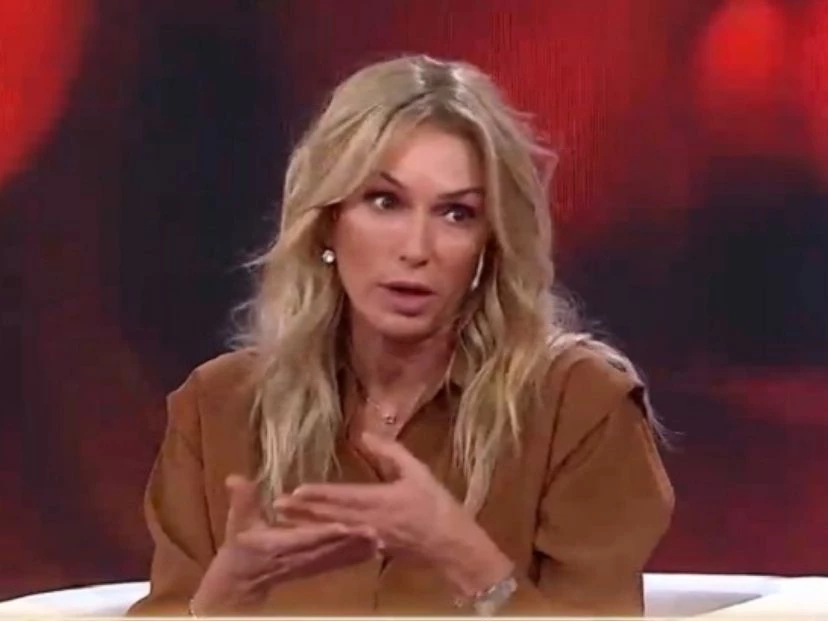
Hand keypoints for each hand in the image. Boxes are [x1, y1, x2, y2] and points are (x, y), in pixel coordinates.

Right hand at [191, 475, 378, 614]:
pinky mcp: (318, 569)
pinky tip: (377, 551)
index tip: (344, 526)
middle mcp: (299, 558)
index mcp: (279, 545)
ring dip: (360, 550)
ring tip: (383, 540)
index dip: (324, 533)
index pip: (305, 538)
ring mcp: (310, 566)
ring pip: (339, 558)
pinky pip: (340, 564)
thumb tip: (235, 478)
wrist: (241, 583)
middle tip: (376, 531)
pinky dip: (358, 558)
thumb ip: (241, 501)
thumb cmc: (240, 549)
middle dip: (352, 542)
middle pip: (329, 550)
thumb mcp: (238, 523)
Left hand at [273, 433, 513, 597]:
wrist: (451, 546)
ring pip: (332, 530)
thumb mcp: (417, 472)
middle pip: (330, 516)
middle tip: (277, 506)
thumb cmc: (436, 505)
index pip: (342, 497)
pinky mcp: (372, 549)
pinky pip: (343, 542)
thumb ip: (391, 453)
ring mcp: (368, 539)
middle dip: (302, 512)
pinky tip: (312, 534)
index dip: (318, 495)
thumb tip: (367, 433)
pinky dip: (325, 537)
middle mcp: (369, 522)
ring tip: (284, 519)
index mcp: (379, 501)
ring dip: (307, 524)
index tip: (296, 490)